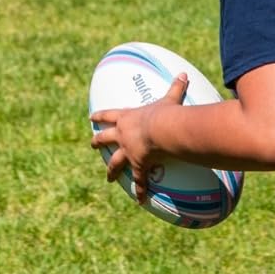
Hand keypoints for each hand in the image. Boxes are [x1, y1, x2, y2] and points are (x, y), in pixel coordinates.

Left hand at [88, 74, 187, 190]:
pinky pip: (139, 180)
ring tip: (108, 178)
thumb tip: (184, 74)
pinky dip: (140, 191)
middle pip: (105, 138)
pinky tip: (139, 200)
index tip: (91, 117)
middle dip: (98, 141)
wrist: (162, 129)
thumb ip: (175, 87)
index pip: (109, 116)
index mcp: (127, 118)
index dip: (100, 116)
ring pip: (115, 162)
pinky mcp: (138, 165)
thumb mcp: (169, 99)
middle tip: (93, 144)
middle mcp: (123, 135)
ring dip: (111, 170)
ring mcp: (129, 152)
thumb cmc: (164, 114)